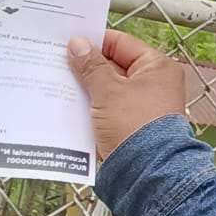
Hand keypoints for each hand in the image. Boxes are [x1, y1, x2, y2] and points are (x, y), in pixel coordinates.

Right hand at [67, 30, 187, 160]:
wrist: (146, 173)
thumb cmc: (135, 127)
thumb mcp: (108, 91)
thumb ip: (91, 67)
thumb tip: (78, 45)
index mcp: (157, 67)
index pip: (121, 43)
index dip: (95, 42)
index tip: (69, 41)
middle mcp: (154, 84)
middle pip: (114, 66)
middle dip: (87, 67)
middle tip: (58, 62)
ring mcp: (143, 106)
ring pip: (109, 89)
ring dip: (87, 88)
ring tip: (59, 83)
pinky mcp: (132, 126)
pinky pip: (108, 109)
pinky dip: (92, 107)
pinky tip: (69, 106)